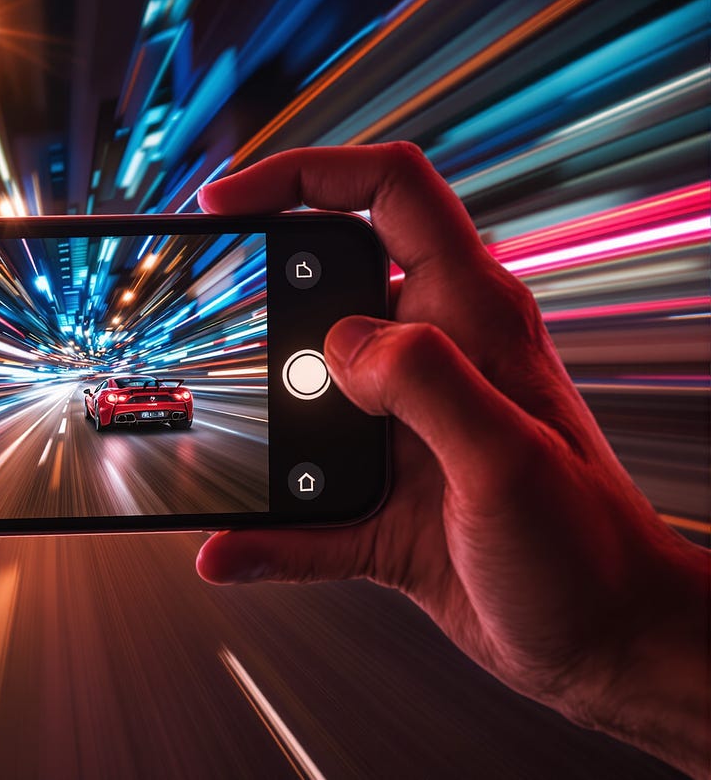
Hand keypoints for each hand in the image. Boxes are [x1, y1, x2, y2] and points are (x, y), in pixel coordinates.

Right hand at [194, 143, 708, 775]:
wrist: (607, 647)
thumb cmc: (591, 550)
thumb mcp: (507, 455)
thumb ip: (425, 380)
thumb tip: (338, 346)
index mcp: (472, 317)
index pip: (389, 194)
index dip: (306, 176)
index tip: (227, 202)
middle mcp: (432, 360)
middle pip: (326, 287)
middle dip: (264, 303)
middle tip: (215, 334)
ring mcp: (401, 431)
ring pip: (301, 398)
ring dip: (258, 427)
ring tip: (226, 452)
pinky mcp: (379, 501)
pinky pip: (299, 508)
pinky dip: (264, 532)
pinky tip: (230, 552)